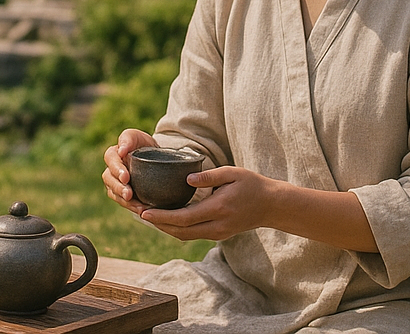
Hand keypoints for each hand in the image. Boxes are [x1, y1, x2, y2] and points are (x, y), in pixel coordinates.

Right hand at [102, 128, 156, 215]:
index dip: (117, 169)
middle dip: (118, 187)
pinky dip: (132, 207)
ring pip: (114, 193)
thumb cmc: (144, 145)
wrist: (155, 159)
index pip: (110, 159)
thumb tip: (121, 151)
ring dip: (124, 200)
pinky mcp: (121, 195)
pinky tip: (142, 210)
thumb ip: (128, 139)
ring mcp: (115, 183)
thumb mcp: (138, 137)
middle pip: (109, 179)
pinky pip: (123, 202)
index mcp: (113, 154)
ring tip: (138, 206)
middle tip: (129, 194)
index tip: (126, 177)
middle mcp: (111, 169)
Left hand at [140, 166, 276, 241]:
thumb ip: (209, 176)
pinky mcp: (218, 235)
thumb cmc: (252, 184)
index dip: (162, 216)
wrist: (271, 206)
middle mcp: (216, 226)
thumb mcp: (232, 173)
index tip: (144, 211)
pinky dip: (177, 228)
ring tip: (147, 217)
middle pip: (180, 232)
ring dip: (165, 228)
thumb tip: (187, 179)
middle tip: (138, 214)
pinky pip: (193, 235)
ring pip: (185, 236)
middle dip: (158, 224)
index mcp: (218, 209)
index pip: (184, 218)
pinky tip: (166, 219)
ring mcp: (218, 233)